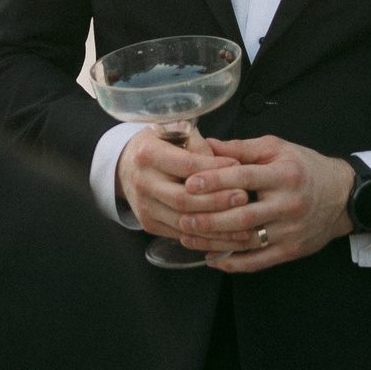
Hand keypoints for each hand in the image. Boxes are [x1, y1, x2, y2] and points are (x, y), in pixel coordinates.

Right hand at [117, 130, 248, 246]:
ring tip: (243, 220)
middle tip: (244, 197)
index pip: (186, 165)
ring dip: (216, 225)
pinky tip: (228, 235)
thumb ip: (199, 145)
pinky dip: (206, 237)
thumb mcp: (174, 132)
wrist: (126, 166)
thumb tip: (227, 164)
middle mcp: (143, 182)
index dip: (214, 168)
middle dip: (217, 200)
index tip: (238, 167)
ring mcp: (144, 206)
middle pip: (184, 199)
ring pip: (184, 222)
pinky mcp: (149, 224)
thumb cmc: (159, 145)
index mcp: (148, 154)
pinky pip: (181, 235)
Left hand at [178, 136, 354, 273]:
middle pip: (242, 215)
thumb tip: (206, 145)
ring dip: (214, 242)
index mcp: (284, 175)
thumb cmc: (305, 168)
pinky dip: (234, 262)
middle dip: (208, 218)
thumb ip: (241, 149)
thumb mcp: (277, 149)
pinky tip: (213, 259)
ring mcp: (291, 230)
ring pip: (247, 240)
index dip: (214, 181)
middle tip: (181, 217)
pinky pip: (259, 261)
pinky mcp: (292, 250)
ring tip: (187, 237)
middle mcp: (288, 204)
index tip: (189, 184)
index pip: (244, 179)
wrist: (343, 196)